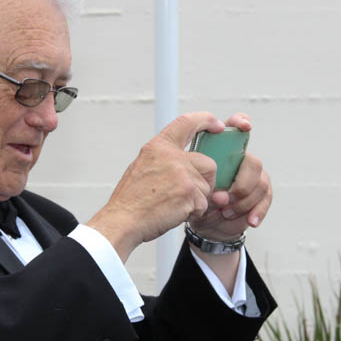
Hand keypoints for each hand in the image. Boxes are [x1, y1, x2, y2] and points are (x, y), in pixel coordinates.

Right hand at [86, 112, 225, 261]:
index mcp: (158, 147)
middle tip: (188, 193)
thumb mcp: (142, 167)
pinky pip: (203, 203)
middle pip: (208, 163)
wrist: (123, 220)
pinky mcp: (188, 192)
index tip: (217, 125)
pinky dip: (193, 212)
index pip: (187, 123)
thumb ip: (164, 159)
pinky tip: (174, 213)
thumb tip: (185, 161)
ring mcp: (181, 173)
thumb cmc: (131, 200)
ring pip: (207, 186)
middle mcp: (171, 156)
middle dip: (204, 180)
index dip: (206, 120)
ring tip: (173, 205)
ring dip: (196, 199)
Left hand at [189, 113, 272, 241]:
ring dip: (242, 201)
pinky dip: (257, 211)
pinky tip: (250, 220)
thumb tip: (203, 169)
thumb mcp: (189, 180)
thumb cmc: (195, 195)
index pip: (236, 126)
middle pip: (253, 162)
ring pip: (260, 184)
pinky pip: (265, 200)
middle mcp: (242, 160)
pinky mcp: (261, 196)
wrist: (203, 222)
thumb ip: (195, 169)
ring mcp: (254, 178)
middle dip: (239, 183)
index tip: (243, 126)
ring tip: (224, 212)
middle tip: (218, 199)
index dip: (241, 122)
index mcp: (223, 150)